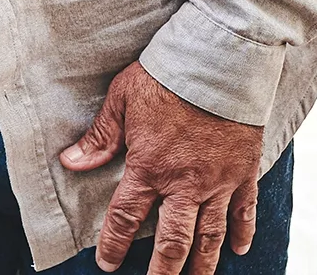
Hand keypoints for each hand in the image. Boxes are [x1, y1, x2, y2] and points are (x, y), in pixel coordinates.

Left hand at [59, 63, 263, 274]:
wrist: (220, 61)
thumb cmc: (166, 75)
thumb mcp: (123, 99)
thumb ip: (100, 136)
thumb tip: (71, 161)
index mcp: (150, 167)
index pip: (126, 217)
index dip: (114, 244)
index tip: (107, 264)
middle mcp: (185, 184)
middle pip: (173, 241)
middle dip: (163, 272)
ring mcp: (218, 181)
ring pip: (210, 235)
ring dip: (203, 265)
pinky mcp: (244, 171)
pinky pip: (245, 210)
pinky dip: (243, 232)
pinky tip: (239, 250)